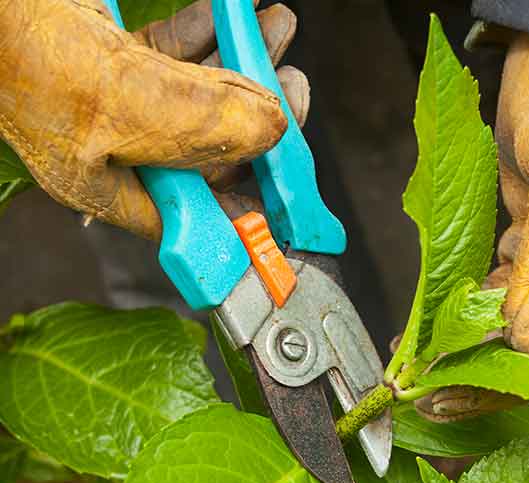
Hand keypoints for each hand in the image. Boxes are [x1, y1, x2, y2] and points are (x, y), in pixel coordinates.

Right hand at [0, 0, 307, 239]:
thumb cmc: (7, 47)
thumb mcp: (109, 96)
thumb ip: (191, 120)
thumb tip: (271, 128)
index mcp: (109, 184)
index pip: (197, 215)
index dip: (250, 209)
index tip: (299, 198)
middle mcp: (118, 148)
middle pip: (212, 147)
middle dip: (260, 117)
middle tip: (291, 86)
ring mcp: (120, 100)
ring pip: (202, 93)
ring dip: (247, 63)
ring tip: (277, 31)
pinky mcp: (120, 57)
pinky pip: (180, 49)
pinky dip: (212, 29)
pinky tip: (237, 10)